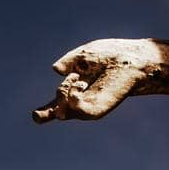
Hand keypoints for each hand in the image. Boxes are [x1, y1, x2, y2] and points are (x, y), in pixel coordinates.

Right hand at [31, 38, 162, 123]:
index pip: (56, 104)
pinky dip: (72, 98)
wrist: (133, 60)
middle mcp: (80, 101)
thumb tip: (55, 70)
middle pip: (57, 112)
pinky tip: (79, 85)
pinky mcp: (98, 110)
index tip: (36, 115)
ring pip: (63, 110)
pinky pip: (78, 111)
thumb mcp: (85, 54)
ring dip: (63, 93)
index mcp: (74, 89)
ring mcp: (88, 107)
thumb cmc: (111, 56)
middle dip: (51, 105)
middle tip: (70, 81)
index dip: (44, 113)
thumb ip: (69, 60)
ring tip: (78, 78)